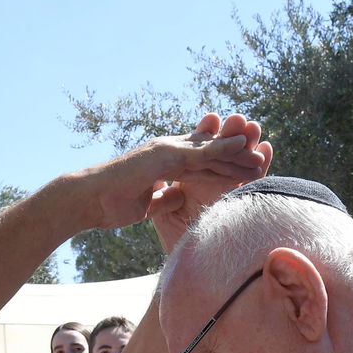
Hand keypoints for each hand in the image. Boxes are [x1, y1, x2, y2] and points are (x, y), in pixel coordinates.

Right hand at [87, 112, 268, 234]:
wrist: (88, 200)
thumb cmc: (110, 204)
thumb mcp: (146, 203)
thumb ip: (164, 197)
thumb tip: (179, 197)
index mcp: (164, 163)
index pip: (201, 164)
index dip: (224, 167)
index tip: (246, 173)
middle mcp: (168, 150)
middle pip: (210, 152)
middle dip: (236, 156)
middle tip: (264, 158)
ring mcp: (166, 149)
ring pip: (209, 149)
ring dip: (237, 151)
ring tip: (262, 154)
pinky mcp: (165, 154)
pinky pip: (200, 152)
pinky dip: (222, 149)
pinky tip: (242, 148)